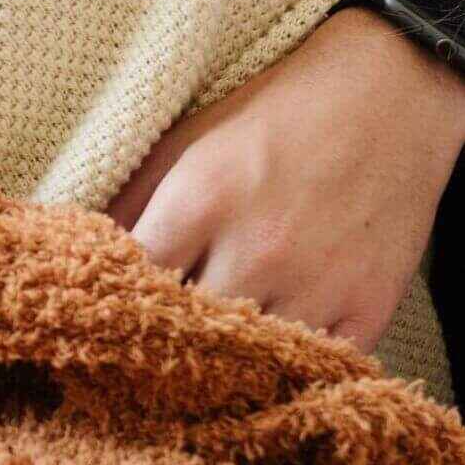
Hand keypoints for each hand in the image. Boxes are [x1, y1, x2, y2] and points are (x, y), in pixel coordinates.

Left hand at [105, 6, 464, 353]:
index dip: (115, 305)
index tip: (101, 319)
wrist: (386, 96)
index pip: (134, 284)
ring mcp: (318, 282)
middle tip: (147, 350)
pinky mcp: (369, 306)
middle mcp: (257, 248)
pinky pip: (316, 367)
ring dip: (226, 363)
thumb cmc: (273, 116)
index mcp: (200, 201)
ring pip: (249, 361)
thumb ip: (130, 200)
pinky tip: (268, 359)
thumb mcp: (185, 141)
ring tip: (205, 358)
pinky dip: (291, 368)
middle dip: (163, 340)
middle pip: (187, 333)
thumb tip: (78, 251)